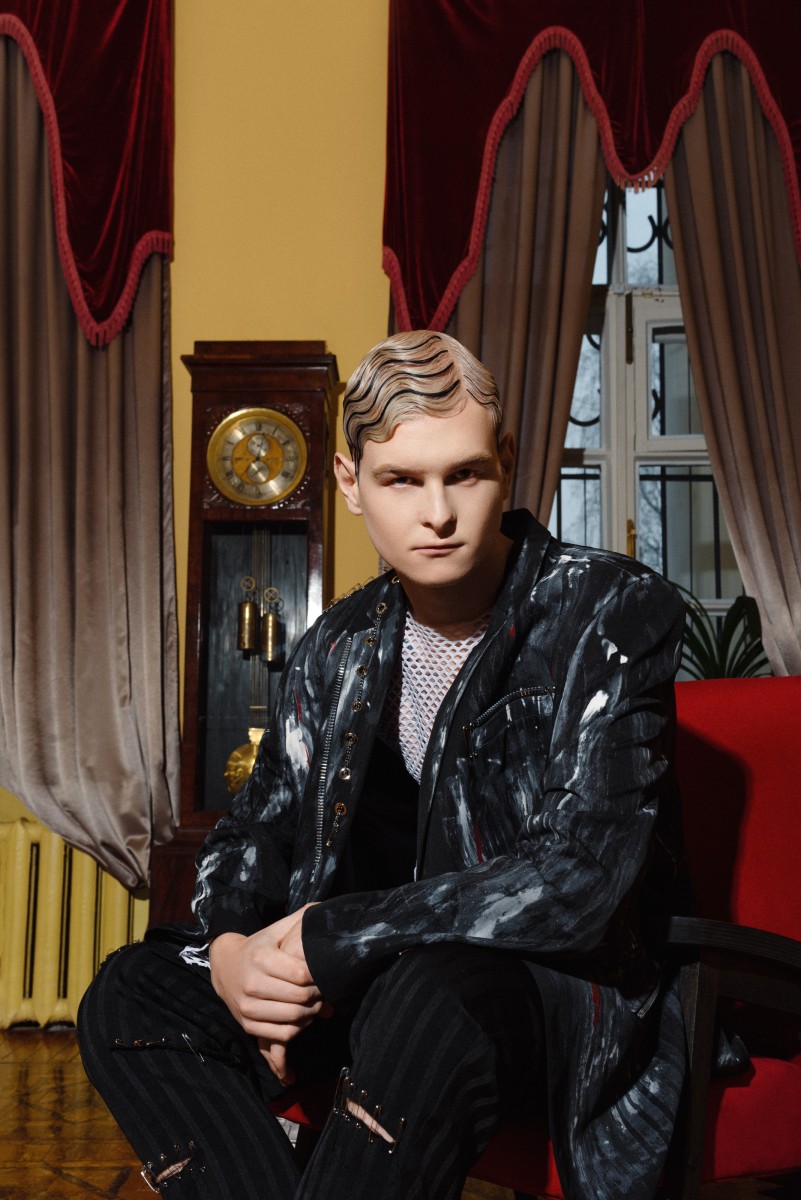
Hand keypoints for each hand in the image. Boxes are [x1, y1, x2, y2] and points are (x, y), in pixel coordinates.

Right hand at [209, 906, 321, 1084]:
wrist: (224, 966)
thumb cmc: (257, 947)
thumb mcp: (274, 931)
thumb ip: (299, 920)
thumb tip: (324, 912)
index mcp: (261, 958)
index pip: (302, 974)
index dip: (319, 976)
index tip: (324, 974)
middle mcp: (252, 983)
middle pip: (300, 997)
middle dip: (318, 995)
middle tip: (323, 990)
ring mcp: (247, 1007)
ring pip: (292, 1017)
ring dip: (311, 1012)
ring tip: (315, 1003)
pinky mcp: (247, 1024)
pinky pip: (281, 1034)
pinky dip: (297, 1028)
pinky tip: (302, 1017)